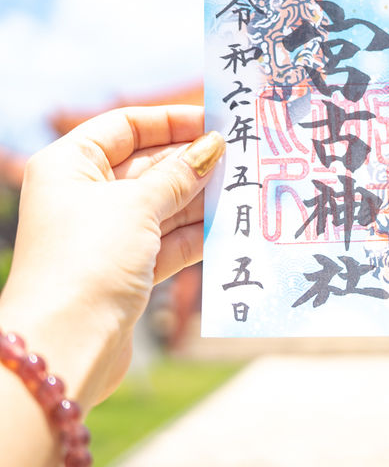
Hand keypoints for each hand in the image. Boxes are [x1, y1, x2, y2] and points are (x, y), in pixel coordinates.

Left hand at [0, 106, 223, 408]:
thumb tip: (213, 145)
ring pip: (163, 205)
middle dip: (193, 162)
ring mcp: (106, 234)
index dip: (171, 121)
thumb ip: (179, 174)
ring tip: (244, 188)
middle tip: (241, 157)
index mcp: (71, 165)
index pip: (126, 126)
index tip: (215, 122)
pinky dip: (196, 234)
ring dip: (201, 198)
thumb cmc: (89, 260)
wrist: (65, 345)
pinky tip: (230, 226)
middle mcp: (85, 195)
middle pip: (148, 165)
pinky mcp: (126, 269)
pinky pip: (167, 240)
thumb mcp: (137, 205)